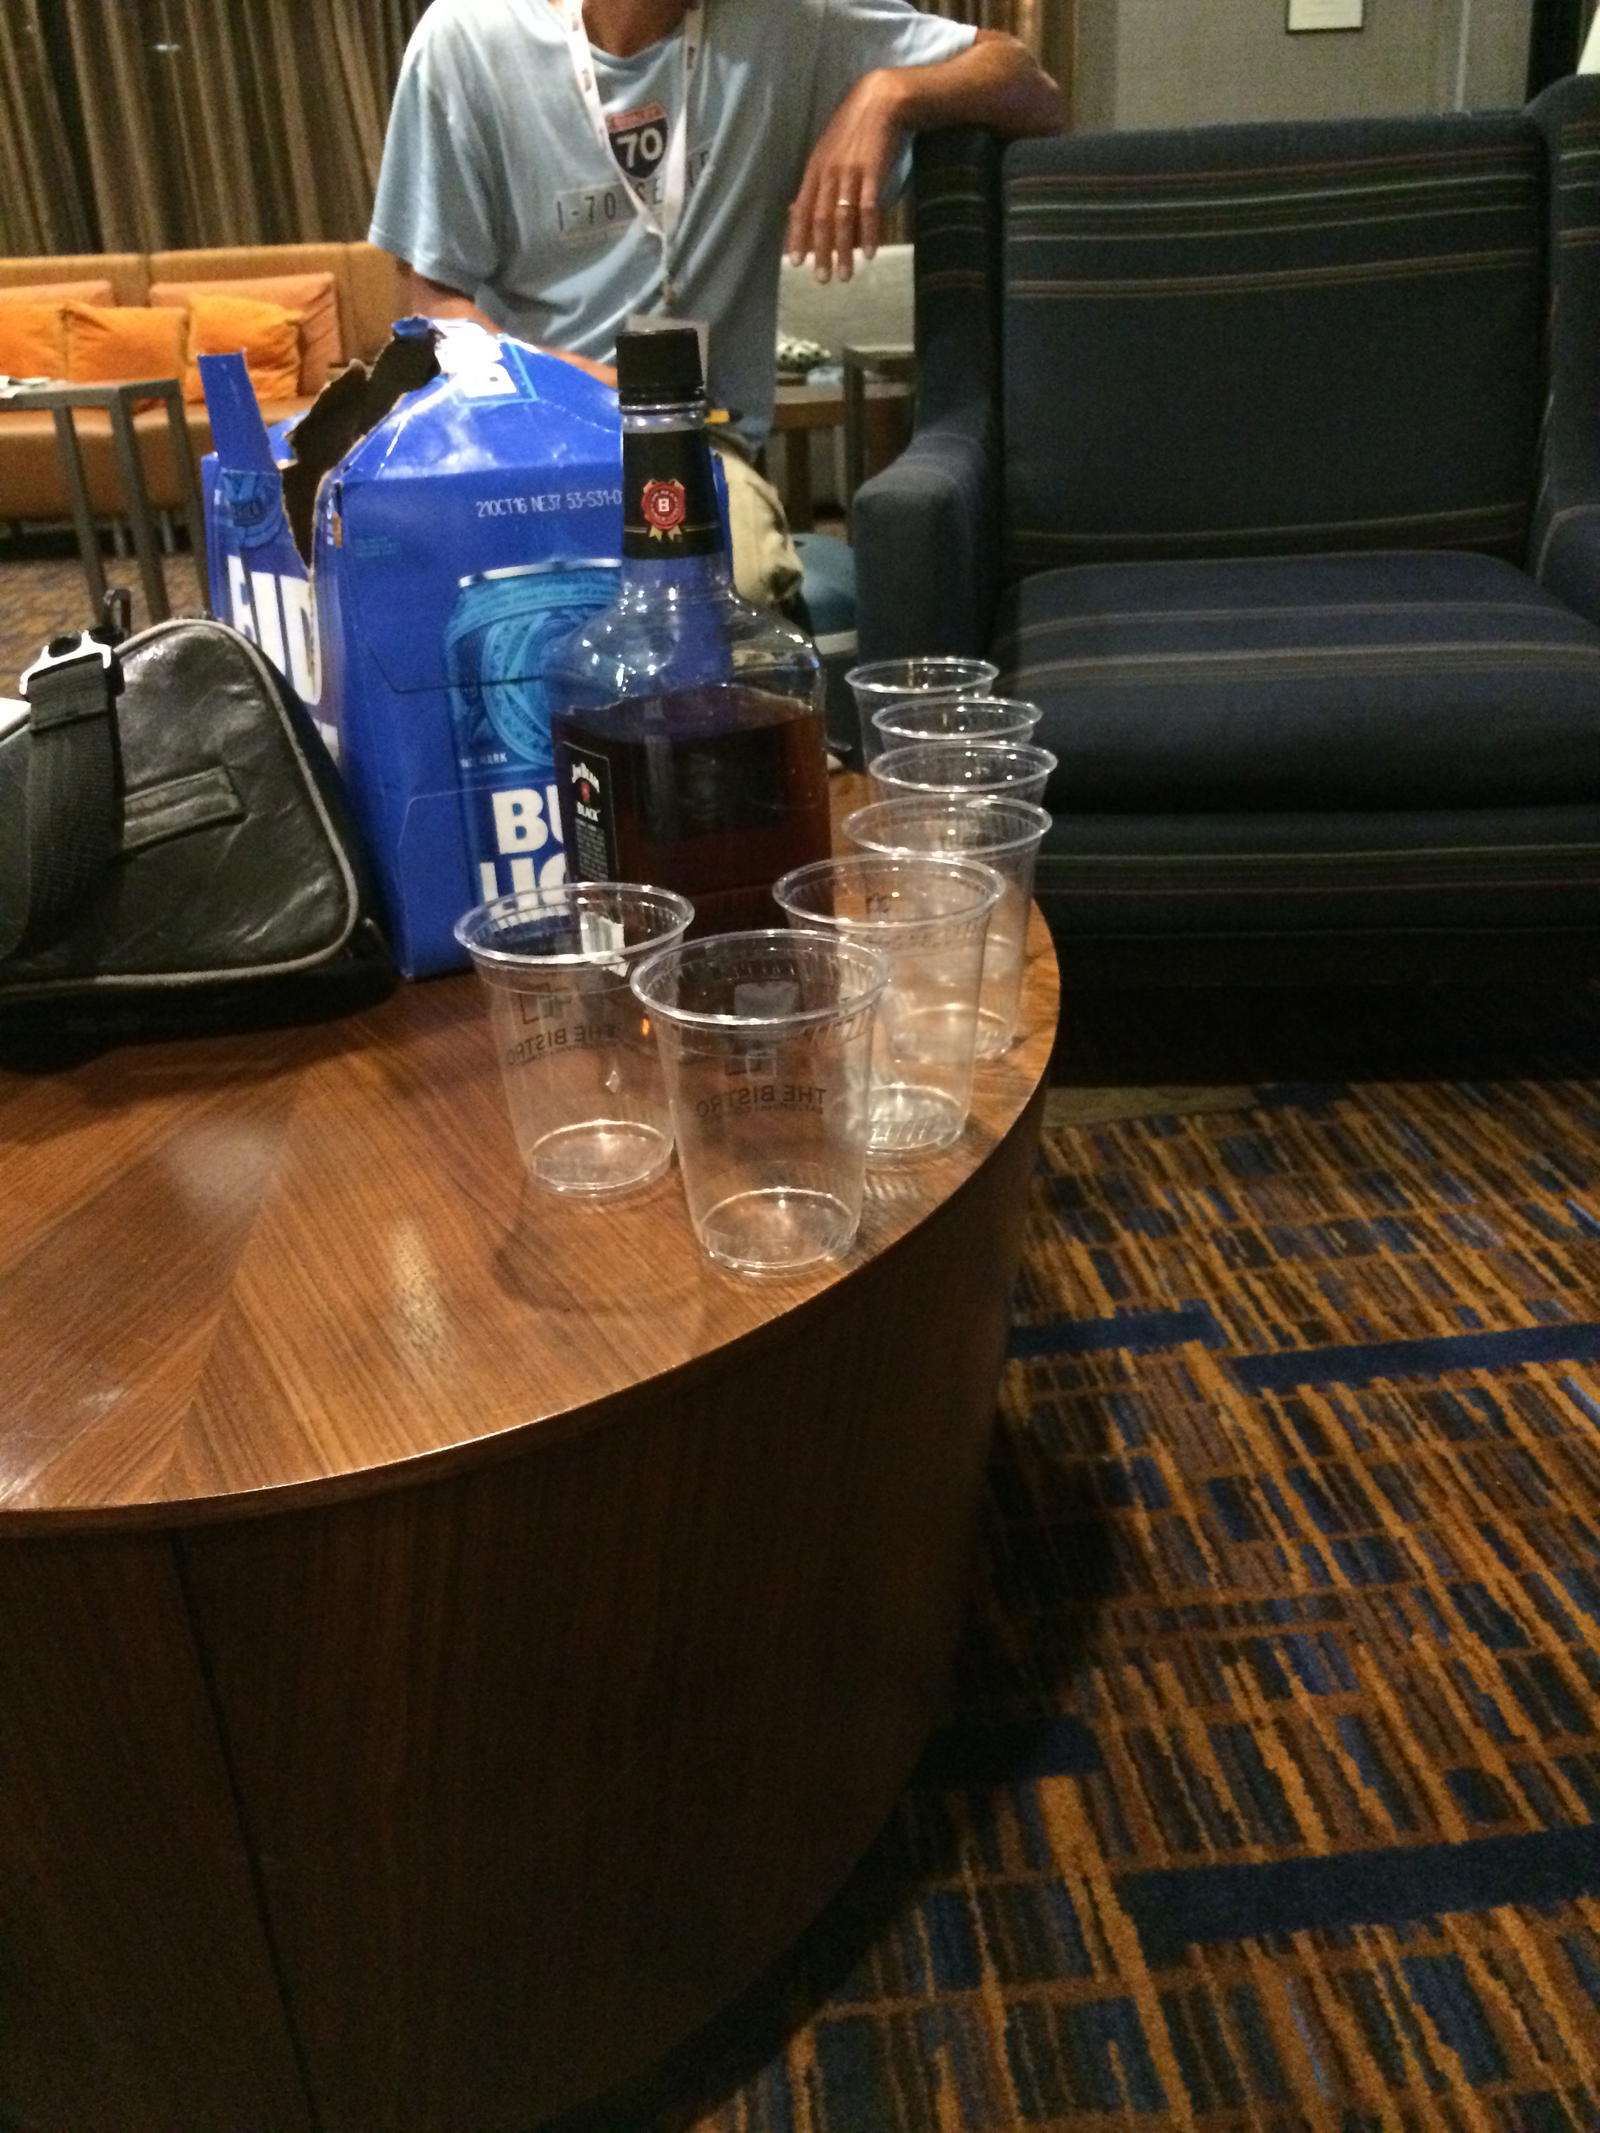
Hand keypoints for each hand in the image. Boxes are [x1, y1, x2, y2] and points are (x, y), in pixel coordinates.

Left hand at [785, 71, 905, 284]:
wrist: (881, 100)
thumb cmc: (855, 128)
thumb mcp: (828, 151)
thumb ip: (817, 180)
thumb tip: (797, 208)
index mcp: (815, 168)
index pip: (801, 208)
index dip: (797, 237)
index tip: (795, 263)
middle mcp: (829, 173)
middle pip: (820, 219)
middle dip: (820, 252)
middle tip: (822, 279)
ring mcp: (851, 173)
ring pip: (843, 218)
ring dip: (844, 250)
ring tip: (845, 275)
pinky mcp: (873, 172)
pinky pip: (869, 208)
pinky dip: (869, 233)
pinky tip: (869, 253)